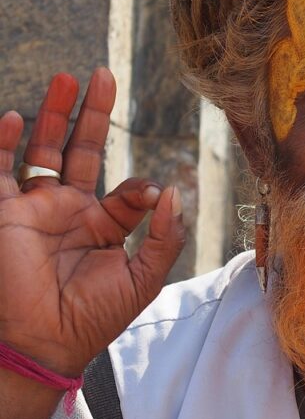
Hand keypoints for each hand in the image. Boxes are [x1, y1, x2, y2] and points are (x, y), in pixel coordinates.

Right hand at [0, 68, 185, 377]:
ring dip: (54, 113)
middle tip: (103, 74)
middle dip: (92, 114)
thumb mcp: (141, 279)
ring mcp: (34, 209)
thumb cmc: (91, 319)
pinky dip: (5, 143)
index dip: (139, 187)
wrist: (41, 344)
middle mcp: (68, 212)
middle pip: (81, 150)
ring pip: (44, 150)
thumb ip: (163, 237)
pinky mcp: (3, 213)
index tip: (146, 195)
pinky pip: (0, 170)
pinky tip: (18, 117)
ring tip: (68, 77)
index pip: (124, 191)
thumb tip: (173, 191)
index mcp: (101, 227)